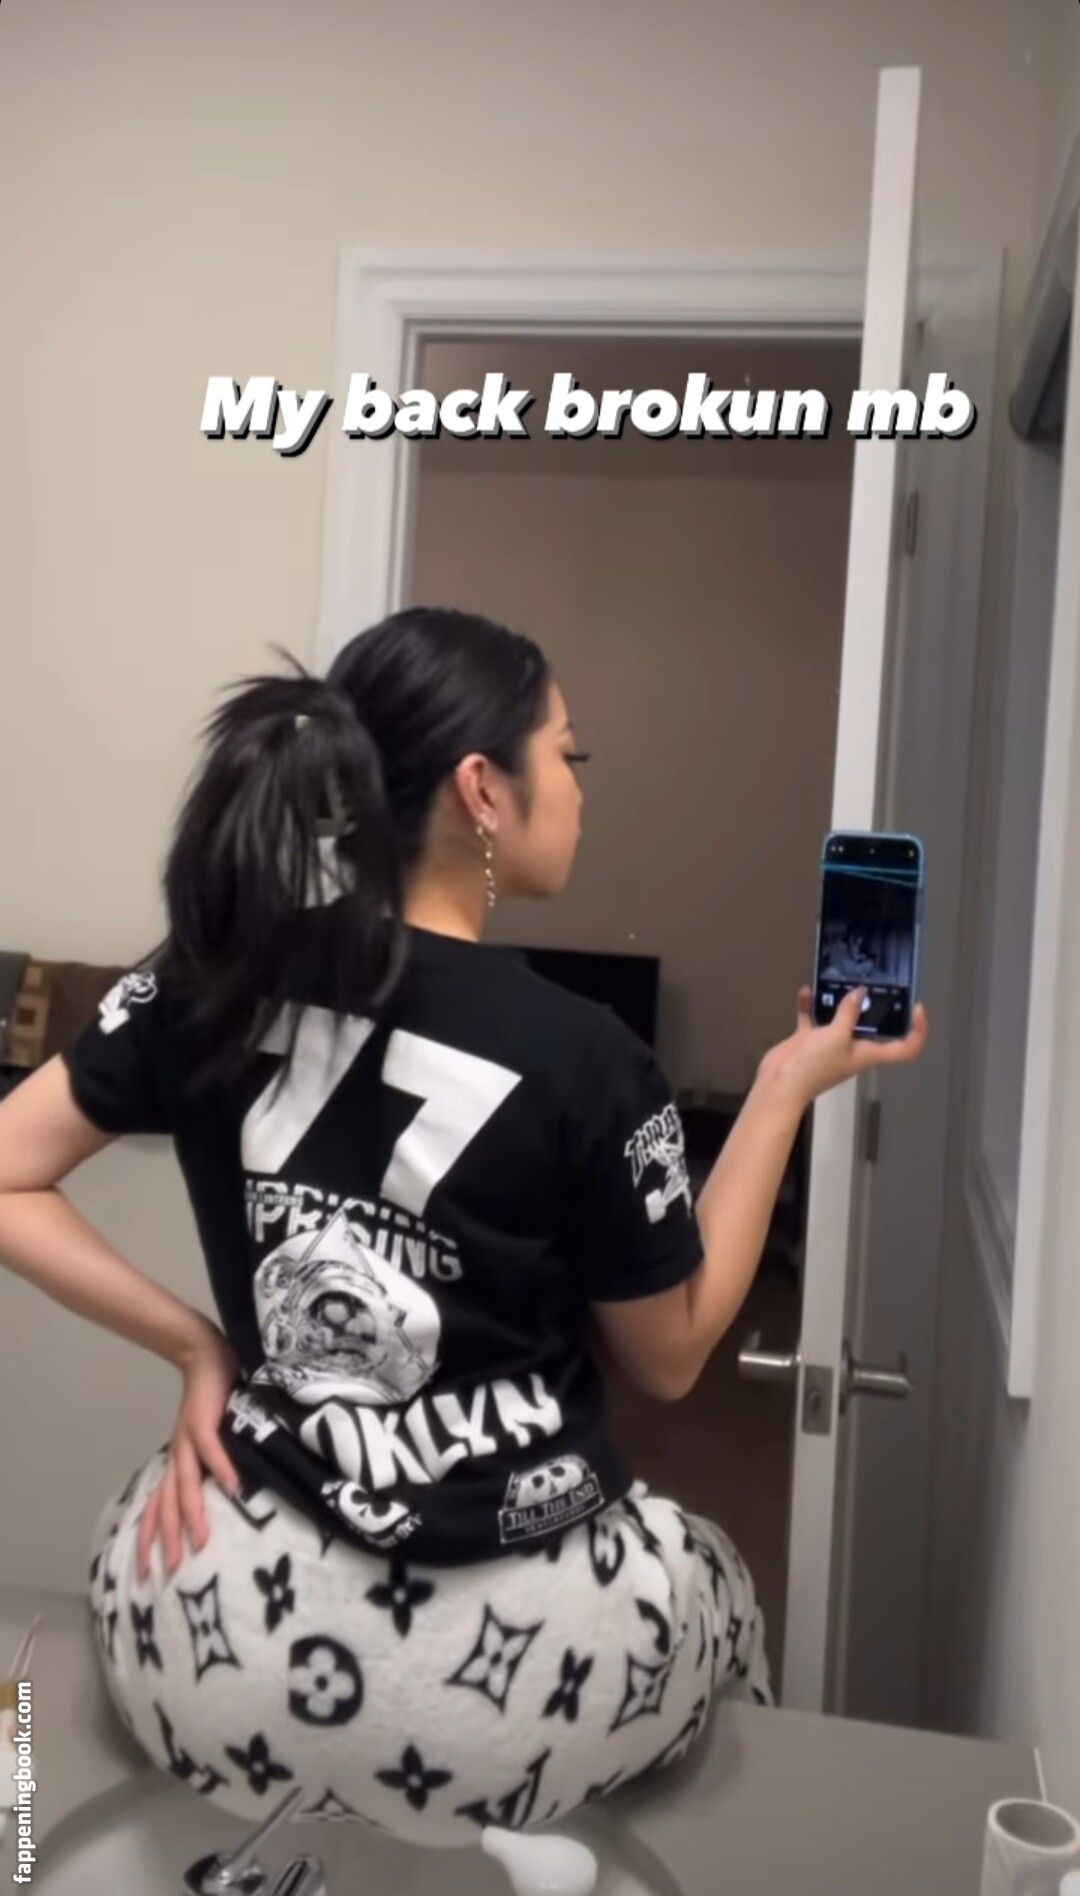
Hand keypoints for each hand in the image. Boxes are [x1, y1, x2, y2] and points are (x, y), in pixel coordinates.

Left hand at [136, 1326, 241, 1579]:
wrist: (205, 1353)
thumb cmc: (215, 1399)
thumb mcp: (210, 1439)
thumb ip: (214, 1465)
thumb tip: (229, 1498)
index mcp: (177, 1462)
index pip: (157, 1507)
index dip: (151, 1539)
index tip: (145, 1573)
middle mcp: (178, 1456)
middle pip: (167, 1506)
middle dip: (167, 1540)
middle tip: (169, 1572)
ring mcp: (189, 1441)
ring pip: (185, 1485)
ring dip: (192, 1515)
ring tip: (201, 1543)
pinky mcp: (205, 1423)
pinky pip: (212, 1451)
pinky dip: (222, 1469)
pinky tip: (233, 1488)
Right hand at [757, 985, 927, 1115]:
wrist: (780, 1084)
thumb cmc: (814, 1067)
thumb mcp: (837, 1036)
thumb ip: (849, 1012)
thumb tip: (861, 993)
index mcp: (869, 1053)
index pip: (905, 1047)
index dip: (917, 1031)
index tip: (917, 1008)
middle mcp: (853, 1048)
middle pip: (873, 1027)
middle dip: (876, 1006)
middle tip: (877, 983)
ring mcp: (831, 1044)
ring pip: (842, 1018)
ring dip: (841, 1001)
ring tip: (842, 980)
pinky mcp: (810, 1040)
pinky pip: (813, 1018)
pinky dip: (811, 1005)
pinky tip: (807, 991)